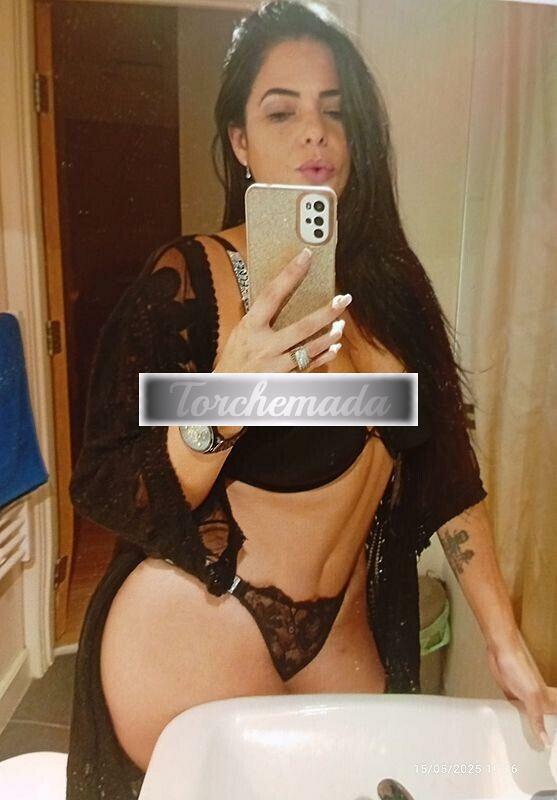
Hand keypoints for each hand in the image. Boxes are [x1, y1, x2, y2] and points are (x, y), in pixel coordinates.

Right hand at [213, 247, 351, 373]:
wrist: (225, 393)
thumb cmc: (234, 358)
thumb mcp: (239, 332)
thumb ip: (259, 317)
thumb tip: (278, 293)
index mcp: (250, 327)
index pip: (271, 294)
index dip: (289, 273)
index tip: (306, 256)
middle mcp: (264, 346)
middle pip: (302, 326)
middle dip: (326, 312)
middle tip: (344, 299)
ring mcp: (275, 365)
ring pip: (309, 349)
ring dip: (329, 336)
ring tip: (342, 324)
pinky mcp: (284, 380)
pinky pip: (309, 367)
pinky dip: (323, 356)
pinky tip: (334, 347)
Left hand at [486, 629, 556, 748]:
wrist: (500, 651)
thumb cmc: (518, 667)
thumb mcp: (531, 695)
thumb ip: (538, 718)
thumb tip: (546, 742)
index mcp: (548, 700)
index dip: (555, 730)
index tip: (554, 745)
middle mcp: (539, 700)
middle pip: (547, 719)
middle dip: (549, 732)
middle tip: (547, 750)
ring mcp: (524, 697)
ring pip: (532, 717)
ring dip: (532, 728)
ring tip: (532, 746)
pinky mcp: (511, 695)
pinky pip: (517, 712)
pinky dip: (517, 720)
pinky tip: (514, 729)